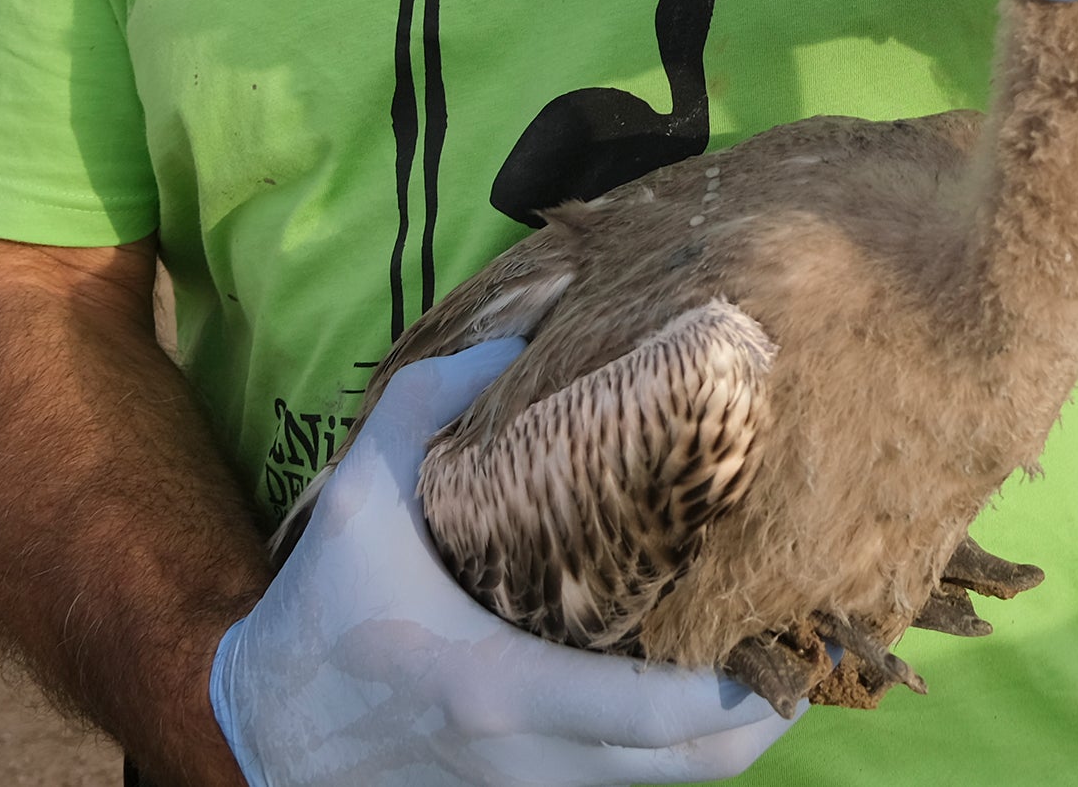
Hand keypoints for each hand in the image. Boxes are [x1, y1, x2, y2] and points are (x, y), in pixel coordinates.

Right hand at [211, 341, 793, 786]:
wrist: (264, 729)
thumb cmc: (324, 609)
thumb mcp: (360, 492)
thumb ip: (436, 402)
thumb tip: (529, 334)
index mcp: (498, 689)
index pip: (658, 715)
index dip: (742, 688)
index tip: (796, 628)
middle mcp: (528, 762)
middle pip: (692, 770)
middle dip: (771, 713)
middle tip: (813, 640)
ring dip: (727, 737)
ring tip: (776, 656)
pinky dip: (674, 756)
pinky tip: (702, 696)